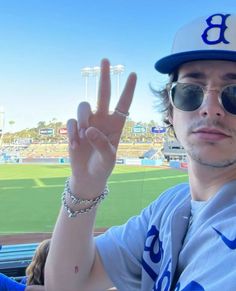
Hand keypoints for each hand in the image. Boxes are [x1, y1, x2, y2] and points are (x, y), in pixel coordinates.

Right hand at [67, 59, 136, 197]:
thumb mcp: (108, 158)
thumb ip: (102, 144)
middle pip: (103, 94)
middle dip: (104, 77)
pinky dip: (72, 133)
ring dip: (83, 118)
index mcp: (116, 125)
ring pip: (83, 106)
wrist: (88, 176)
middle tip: (105, 60)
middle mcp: (102, 119)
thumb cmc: (103, 166)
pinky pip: (71, 122)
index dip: (128, 90)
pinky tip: (75, 145)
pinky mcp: (74, 129)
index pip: (124, 104)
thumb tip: (90, 129)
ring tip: (83, 137)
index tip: (133, 74)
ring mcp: (87, 123)